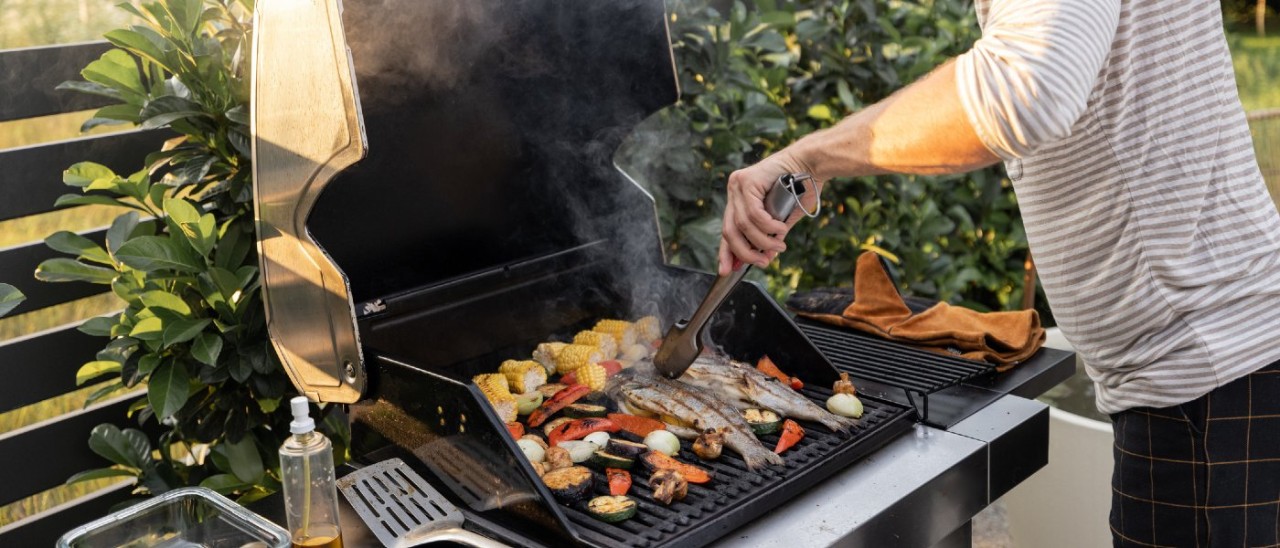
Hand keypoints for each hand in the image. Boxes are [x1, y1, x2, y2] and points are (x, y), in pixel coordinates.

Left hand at [718, 150, 816, 274]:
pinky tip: (780, 230)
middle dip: (745, 252)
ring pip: (743, 225)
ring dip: (763, 240)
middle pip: (729, 231)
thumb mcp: (781, 219)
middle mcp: (734, 190)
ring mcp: (738, 184)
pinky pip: (754, 214)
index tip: (727, 270)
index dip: (726, 252)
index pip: (727, 230)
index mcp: (739, 199)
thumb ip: (769, 236)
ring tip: (780, 244)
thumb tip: (765, 257)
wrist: (812, 163)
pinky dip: (768, 227)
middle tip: (764, 261)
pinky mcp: (747, 180)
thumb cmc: (801, 188)